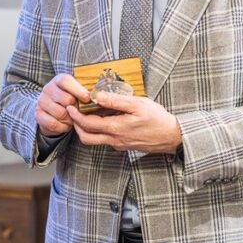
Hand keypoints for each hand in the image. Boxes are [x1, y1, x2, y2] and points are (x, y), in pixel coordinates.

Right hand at [35, 74, 90, 136]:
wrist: (53, 113)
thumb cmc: (71, 101)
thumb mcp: (78, 93)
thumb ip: (86, 92)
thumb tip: (100, 95)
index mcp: (59, 80)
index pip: (66, 81)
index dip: (78, 90)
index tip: (87, 98)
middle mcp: (48, 88)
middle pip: (65, 99)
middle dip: (76, 108)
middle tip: (79, 111)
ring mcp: (41, 101)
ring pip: (60, 113)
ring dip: (70, 119)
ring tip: (73, 118)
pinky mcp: (38, 115)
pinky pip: (53, 123)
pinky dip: (62, 126)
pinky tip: (66, 124)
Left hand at [66, 91, 181, 153]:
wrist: (172, 136)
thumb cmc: (157, 119)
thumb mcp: (137, 104)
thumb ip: (116, 101)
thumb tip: (97, 96)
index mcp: (115, 128)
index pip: (87, 124)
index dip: (75, 116)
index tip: (70, 106)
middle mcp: (114, 140)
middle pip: (86, 137)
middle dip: (76, 125)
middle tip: (73, 113)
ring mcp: (119, 145)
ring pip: (95, 141)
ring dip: (86, 130)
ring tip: (86, 116)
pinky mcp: (124, 146)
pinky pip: (106, 141)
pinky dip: (98, 132)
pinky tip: (104, 121)